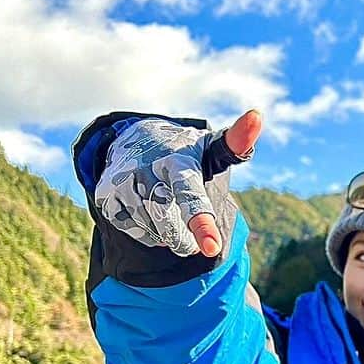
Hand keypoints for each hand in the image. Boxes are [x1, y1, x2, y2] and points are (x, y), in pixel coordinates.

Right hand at [94, 109, 261, 256]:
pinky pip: (136, 231)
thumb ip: (237, 141)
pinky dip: (151, 231)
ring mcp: (122, 183)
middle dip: (186, 238)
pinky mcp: (106, 196)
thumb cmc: (186, 152)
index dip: (201, 223)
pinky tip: (153, 210)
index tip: (211, 248)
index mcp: (177, 162)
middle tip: (199, 239)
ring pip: (154, 231)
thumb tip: (258, 115)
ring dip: (170, 233)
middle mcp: (145, 170)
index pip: (191, 196)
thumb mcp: (212, 147)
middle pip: (169, 224)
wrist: (136, 139)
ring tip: (172, 210)